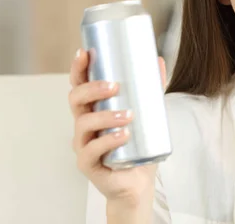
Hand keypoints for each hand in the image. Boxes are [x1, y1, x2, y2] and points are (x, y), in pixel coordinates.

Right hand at [68, 48, 166, 206]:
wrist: (138, 181)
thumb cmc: (137, 145)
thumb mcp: (147, 112)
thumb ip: (151, 87)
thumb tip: (159, 59)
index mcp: (93, 108)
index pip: (80, 84)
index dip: (78, 68)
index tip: (86, 53)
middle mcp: (83, 124)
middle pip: (76, 100)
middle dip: (92, 89)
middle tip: (115, 86)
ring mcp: (83, 144)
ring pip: (84, 124)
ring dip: (105, 116)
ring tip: (128, 115)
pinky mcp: (87, 163)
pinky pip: (91, 150)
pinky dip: (107, 141)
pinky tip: (123, 136)